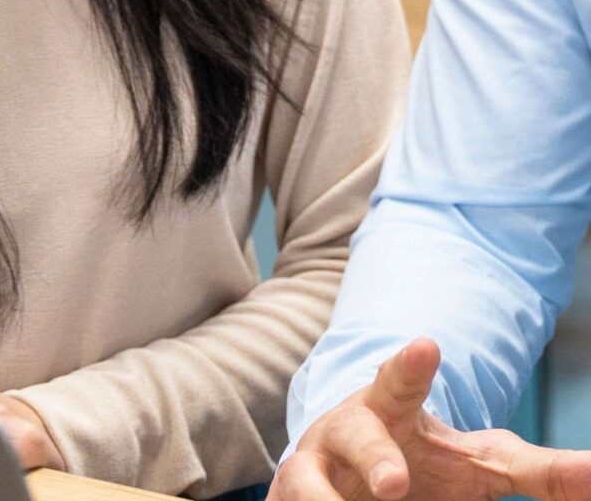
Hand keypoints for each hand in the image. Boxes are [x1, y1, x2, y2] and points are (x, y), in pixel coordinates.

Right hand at [272, 338, 590, 500]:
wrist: (350, 478)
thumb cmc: (423, 464)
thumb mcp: (482, 464)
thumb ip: (541, 472)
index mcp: (393, 409)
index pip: (401, 380)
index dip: (412, 366)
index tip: (430, 346)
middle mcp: (346, 432)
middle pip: (358, 438)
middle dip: (374, 459)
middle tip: (397, 485)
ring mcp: (311, 469)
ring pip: (304, 481)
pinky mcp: (289, 500)